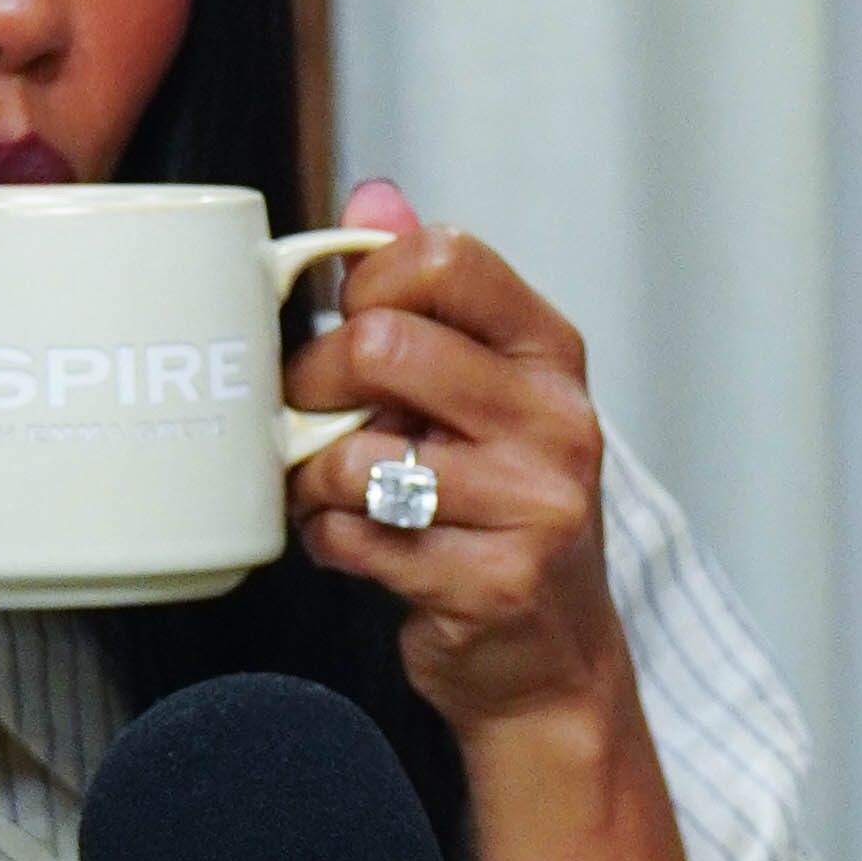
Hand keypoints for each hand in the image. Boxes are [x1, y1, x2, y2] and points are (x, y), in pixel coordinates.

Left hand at [282, 184, 625, 734]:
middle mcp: (556, 421)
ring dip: (313, 477)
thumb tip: (373, 195)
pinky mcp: (494, 582)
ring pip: (357, 454)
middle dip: (314, 379)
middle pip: (385, 344)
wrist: (553, 666)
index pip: (445, 258)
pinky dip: (329, 543)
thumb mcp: (485, 393)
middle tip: (305, 411)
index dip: (364, 281)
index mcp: (551, 355)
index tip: (346, 319)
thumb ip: (431, 296)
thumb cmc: (501, 515)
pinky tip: (352, 545)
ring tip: (327, 490)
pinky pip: (358, 539)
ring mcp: (533, 506)